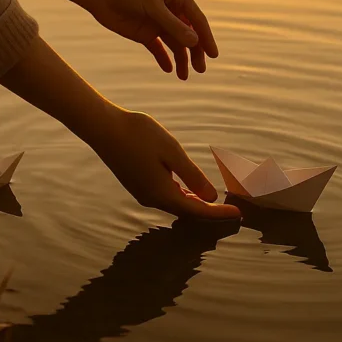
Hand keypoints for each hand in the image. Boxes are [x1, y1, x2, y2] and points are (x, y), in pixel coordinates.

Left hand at [89, 0, 219, 79]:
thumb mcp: (152, 7)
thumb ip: (172, 24)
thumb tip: (194, 41)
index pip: (197, 20)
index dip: (206, 37)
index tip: (214, 55)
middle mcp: (171, 10)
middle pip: (189, 34)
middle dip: (195, 52)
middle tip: (201, 69)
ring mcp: (159, 22)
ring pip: (175, 44)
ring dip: (181, 59)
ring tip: (184, 76)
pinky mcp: (146, 33)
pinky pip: (159, 49)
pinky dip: (164, 59)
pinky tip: (169, 70)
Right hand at [91, 110, 241, 219]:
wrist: (103, 128)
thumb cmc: (138, 135)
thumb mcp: (172, 152)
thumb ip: (192, 176)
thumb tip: (210, 197)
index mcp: (162, 193)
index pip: (197, 210)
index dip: (219, 213)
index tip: (237, 213)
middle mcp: (151, 199)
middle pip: (186, 212)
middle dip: (209, 212)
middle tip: (230, 210)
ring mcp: (142, 193)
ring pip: (175, 205)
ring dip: (195, 204)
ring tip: (214, 202)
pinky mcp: (137, 185)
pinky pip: (165, 197)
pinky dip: (182, 196)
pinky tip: (189, 190)